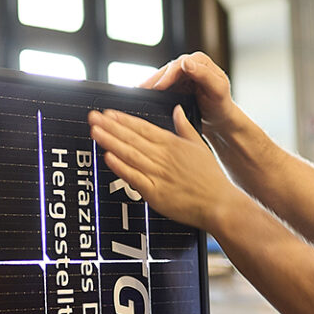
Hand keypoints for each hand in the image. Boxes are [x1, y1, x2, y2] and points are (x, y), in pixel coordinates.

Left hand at [87, 103, 236, 231]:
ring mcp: (158, 174)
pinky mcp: (155, 193)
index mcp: (172, 144)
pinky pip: (134, 177)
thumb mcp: (200, 146)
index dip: (123, 120)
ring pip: (130, 154)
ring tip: (95, 131)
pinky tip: (108, 157)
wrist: (220, 204)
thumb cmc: (211, 178)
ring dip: (111, 142)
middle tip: (93, 117)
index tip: (108, 113)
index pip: (142, 127)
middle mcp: (163, 156)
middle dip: (110, 126)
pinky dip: (120, 167)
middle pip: (132, 138)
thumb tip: (177, 110)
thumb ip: (185, 127)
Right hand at [139, 52, 238, 141]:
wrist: (218, 118)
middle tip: (141, 90)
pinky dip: (151, 89)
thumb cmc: (221, 104)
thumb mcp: (217, 89)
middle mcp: (188, 63)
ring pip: (161, 76)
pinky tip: (141, 95)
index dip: (167, 76)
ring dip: (149, 84)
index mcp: (200, 60)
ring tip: (137, 92)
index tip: (158, 87)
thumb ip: (204, 75)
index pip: (180, 65)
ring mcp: (180, 73)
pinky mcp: (174, 83)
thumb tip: (186, 62)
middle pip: (167, 70)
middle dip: (153, 80)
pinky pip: (160, 84)